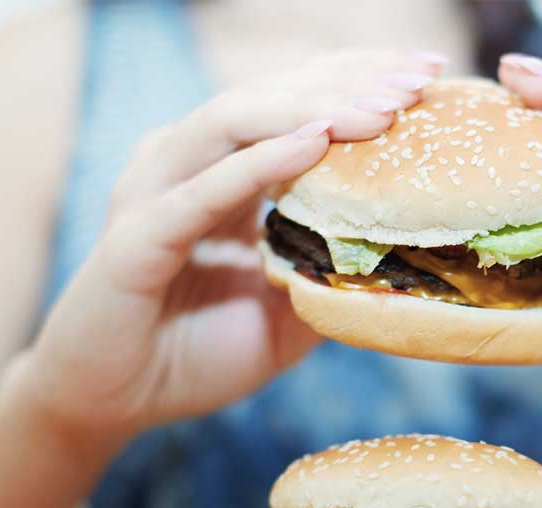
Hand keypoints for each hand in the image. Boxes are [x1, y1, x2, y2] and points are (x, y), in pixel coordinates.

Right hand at [23, 51, 445, 442]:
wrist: (113, 402)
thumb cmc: (195, 353)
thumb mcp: (287, 316)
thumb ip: (329, 276)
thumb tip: (403, 258)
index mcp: (225, 172)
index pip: (297, 105)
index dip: (359, 81)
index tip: (428, 72)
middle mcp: (189, 165)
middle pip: (274, 97)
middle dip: (350, 82)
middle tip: (419, 77)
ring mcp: (157, 191)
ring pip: (236, 122)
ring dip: (313, 109)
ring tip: (380, 107)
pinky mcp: (137, 235)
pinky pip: (203, 190)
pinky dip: (259, 162)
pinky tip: (313, 141)